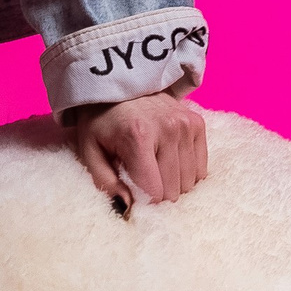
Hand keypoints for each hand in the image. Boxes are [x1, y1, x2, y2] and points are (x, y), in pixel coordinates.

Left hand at [65, 90, 207, 213]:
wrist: (120, 81)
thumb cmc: (101, 120)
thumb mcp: (90, 151)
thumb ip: (105, 183)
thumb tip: (126, 209)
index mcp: (138, 137)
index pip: (154, 192)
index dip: (142, 202)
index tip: (131, 194)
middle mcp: (168, 129)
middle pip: (173, 191)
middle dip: (156, 193)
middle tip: (139, 177)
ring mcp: (186, 125)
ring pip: (189, 183)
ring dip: (171, 183)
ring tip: (153, 166)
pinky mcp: (197, 124)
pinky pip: (200, 169)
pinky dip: (185, 172)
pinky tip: (167, 160)